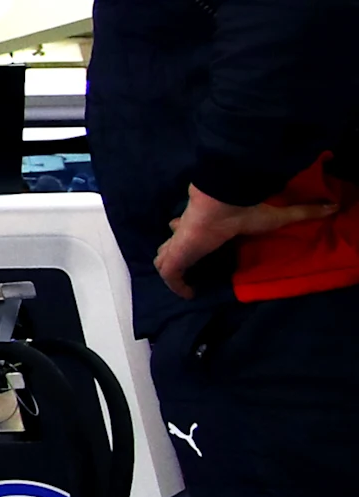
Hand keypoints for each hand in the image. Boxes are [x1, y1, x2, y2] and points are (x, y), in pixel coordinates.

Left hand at [155, 184, 338, 297]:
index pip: (186, 227)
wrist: (223, 202)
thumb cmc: (245, 209)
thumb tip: (332, 206)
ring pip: (164, 258)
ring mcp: (179, 244)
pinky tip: (188, 294)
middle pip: (171, 243)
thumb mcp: (278, 215)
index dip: (185, 233)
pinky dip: (176, 285)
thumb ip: (304, 212)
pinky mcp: (177, 256)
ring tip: (183, 280)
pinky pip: (169, 275)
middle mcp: (186, 231)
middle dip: (173, 252)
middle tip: (183, 263)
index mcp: (203, 222)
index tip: (193, 239)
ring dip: (171, 268)